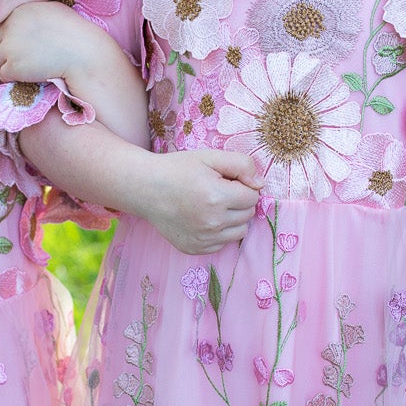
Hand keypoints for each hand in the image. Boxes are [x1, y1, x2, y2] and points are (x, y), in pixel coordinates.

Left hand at [0, 2, 99, 86]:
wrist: (83, 54)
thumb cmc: (75, 33)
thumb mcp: (52, 11)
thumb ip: (32, 14)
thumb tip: (21, 22)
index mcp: (19, 10)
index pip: (4, 26)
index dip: (14, 38)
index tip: (28, 46)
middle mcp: (10, 26)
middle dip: (9, 51)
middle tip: (27, 59)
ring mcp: (9, 46)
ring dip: (11, 65)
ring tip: (31, 67)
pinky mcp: (11, 66)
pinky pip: (4, 74)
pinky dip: (15, 78)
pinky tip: (31, 75)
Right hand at [141, 149, 262, 253]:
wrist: (146, 189)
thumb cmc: (178, 169)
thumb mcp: (210, 157)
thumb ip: (241, 165)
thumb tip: (260, 184)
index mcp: (217, 197)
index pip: (252, 196)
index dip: (242, 185)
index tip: (225, 180)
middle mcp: (212, 223)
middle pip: (248, 214)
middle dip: (239, 201)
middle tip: (218, 191)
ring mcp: (203, 239)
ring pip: (240, 231)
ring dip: (233, 219)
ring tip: (213, 205)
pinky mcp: (195, 249)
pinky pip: (222, 243)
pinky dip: (219, 232)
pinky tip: (203, 218)